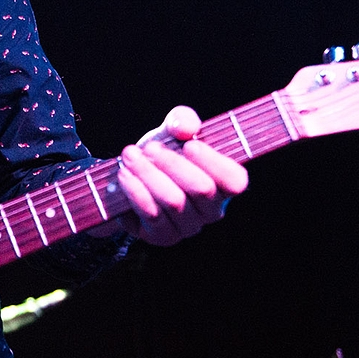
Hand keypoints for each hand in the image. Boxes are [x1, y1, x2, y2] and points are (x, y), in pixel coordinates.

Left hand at [114, 105, 248, 246]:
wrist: (130, 176)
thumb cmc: (161, 152)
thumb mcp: (171, 130)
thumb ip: (182, 120)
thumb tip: (185, 127)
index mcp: (223, 184)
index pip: (235, 180)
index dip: (214, 163)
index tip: (189, 144)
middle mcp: (211, 210)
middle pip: (202, 189)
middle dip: (172, 164)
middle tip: (149, 147)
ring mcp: (188, 227)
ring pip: (174, 201)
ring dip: (149, 174)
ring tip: (130, 156)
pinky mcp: (163, 237)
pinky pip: (152, 215)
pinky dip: (136, 191)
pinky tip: (124, 175)